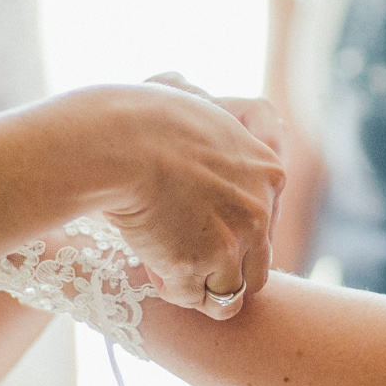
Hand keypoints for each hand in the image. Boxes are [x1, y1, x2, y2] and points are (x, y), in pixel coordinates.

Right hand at [75, 80, 283, 319]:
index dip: (230, 229)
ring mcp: (234, 240)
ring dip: (201, 284)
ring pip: (231, 291)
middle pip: (257, 263)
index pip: (267, 220)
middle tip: (185, 252)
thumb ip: (204, 104)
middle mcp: (261, 208)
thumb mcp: (189, 96)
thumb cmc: (140, 114)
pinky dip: (173, 290)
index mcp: (268, 169)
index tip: (199, 224)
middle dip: (222, 265)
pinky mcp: (201, 265)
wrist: (117, 140)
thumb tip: (184, 86)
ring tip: (166, 265)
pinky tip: (152, 267)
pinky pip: (193, 299)